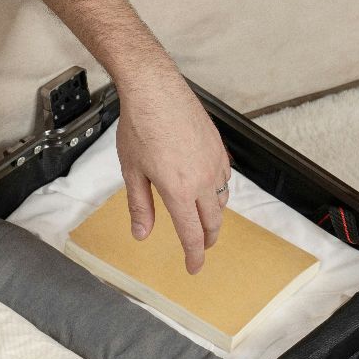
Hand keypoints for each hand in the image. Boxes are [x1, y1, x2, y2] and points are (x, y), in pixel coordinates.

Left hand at [113, 66, 231, 272]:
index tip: (193, 268)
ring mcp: (214, 162)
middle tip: (199, 249)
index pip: (192, 234)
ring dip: (214, 217)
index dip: (194, 256)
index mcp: (179, 191)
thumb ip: (140, 206)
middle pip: (212, 222)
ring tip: (204, 222)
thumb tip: (142, 234)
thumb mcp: (132, 172)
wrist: (155, 90)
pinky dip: (219, 191)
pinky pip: (225, 178)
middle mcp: (202, 179)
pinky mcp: (218, 147)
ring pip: (222, 200)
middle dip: (207, 240)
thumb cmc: (140, 127)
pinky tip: (209, 189)